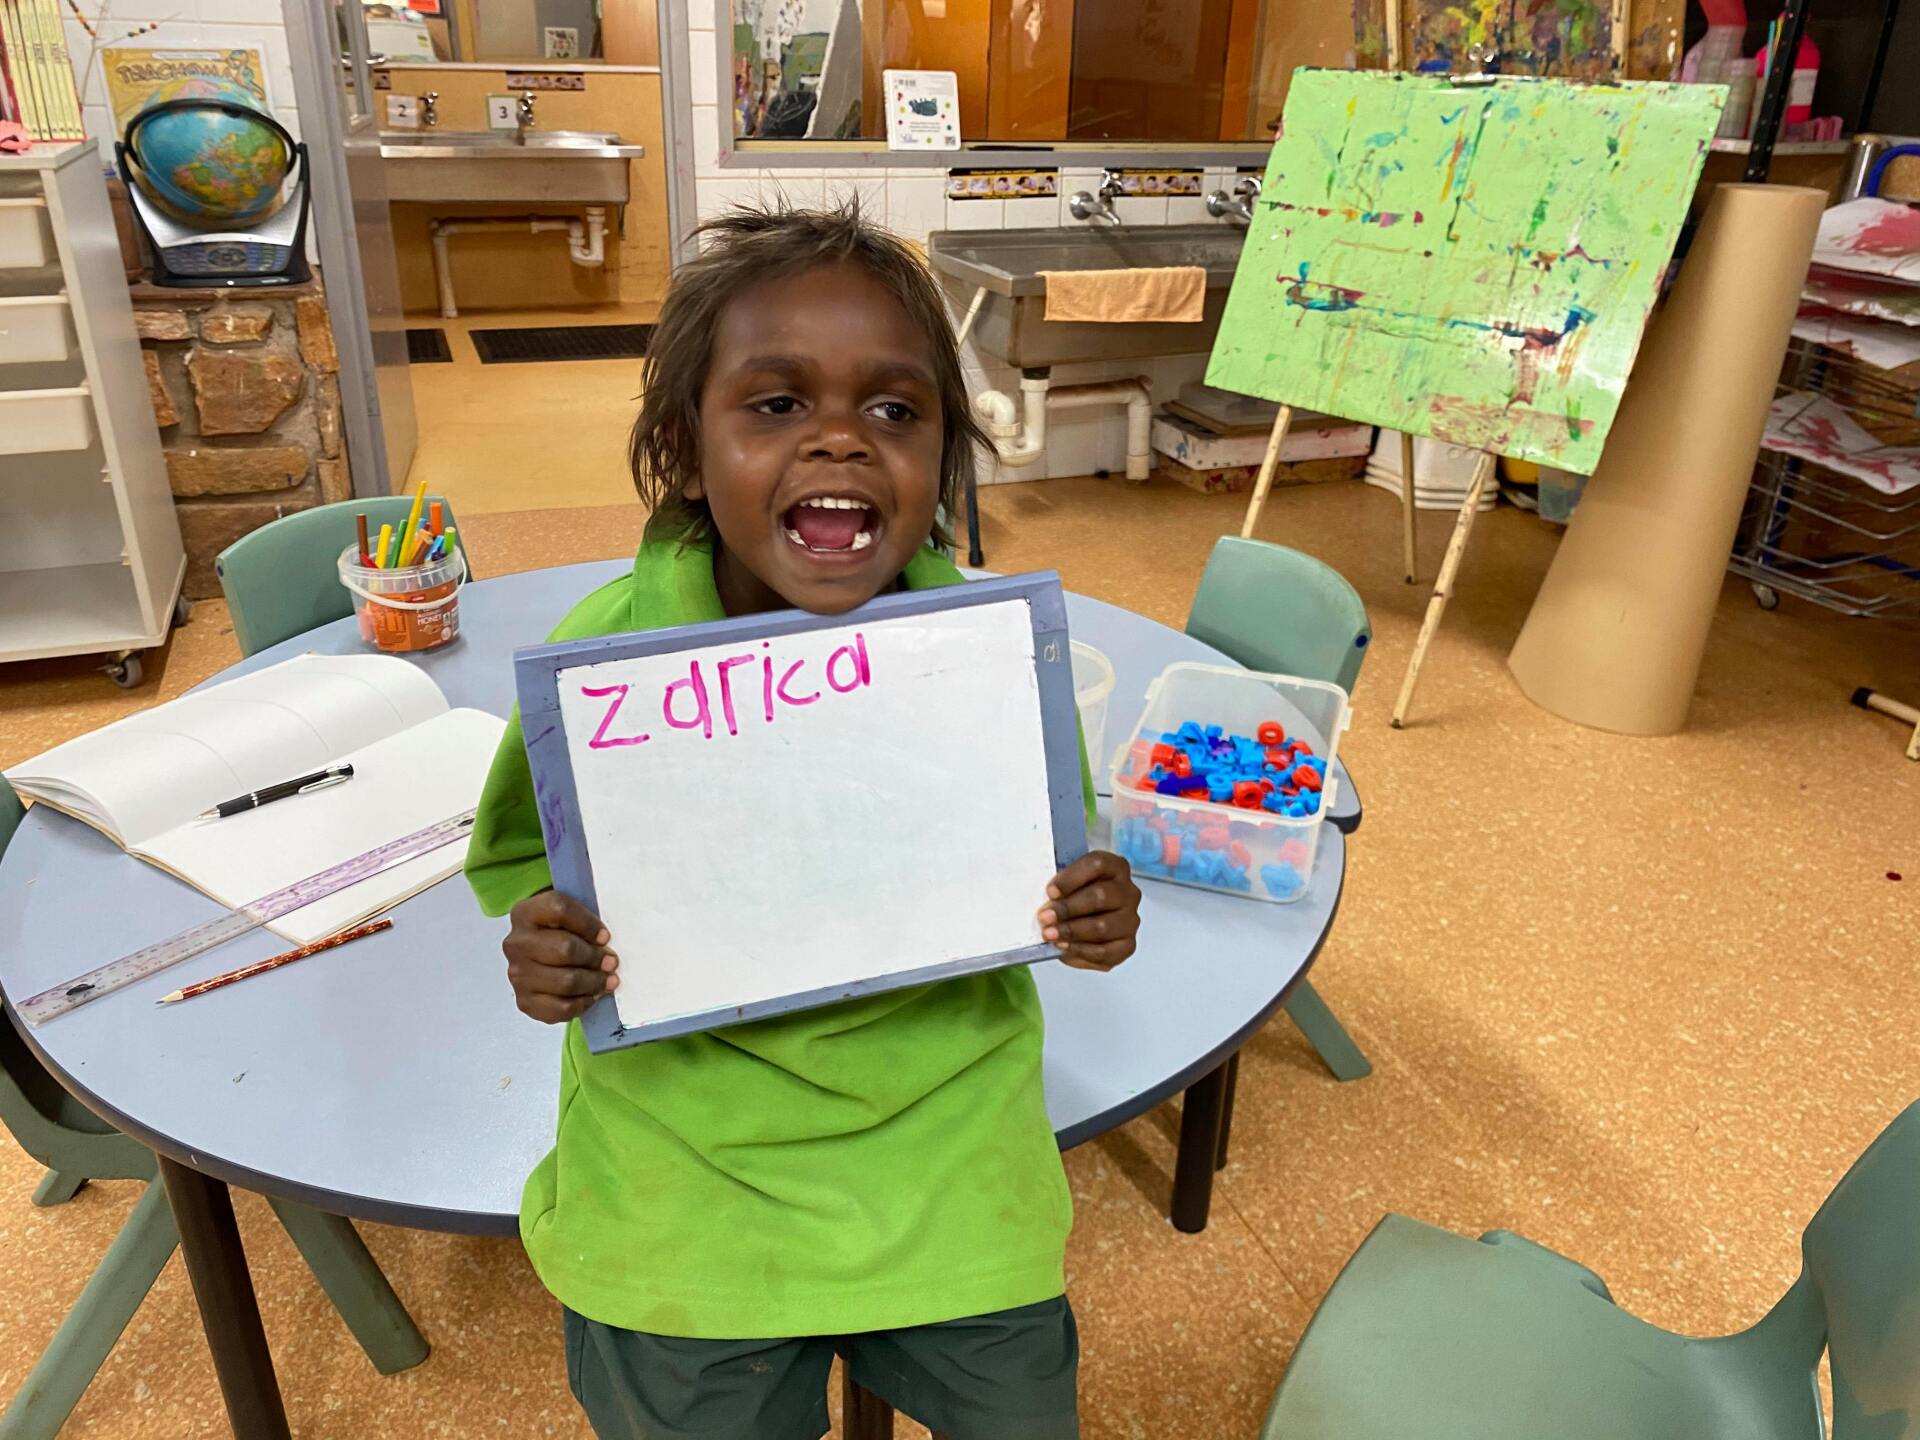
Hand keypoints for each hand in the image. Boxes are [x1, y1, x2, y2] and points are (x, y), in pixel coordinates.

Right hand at [503, 890, 618, 1023]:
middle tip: (611, 962)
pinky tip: (591, 996)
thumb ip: (585, 921)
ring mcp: (517, 974)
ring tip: (608, 980)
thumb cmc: (561, 931)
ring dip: (593, 982)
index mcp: (526, 913)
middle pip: (565, 949)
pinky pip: (560, 1008)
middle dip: (594, 957)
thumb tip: (605, 945)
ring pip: (565, 982)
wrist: (538, 952)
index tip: (605, 936)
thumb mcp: (569, 914)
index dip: (588, 924)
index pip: (560, 910)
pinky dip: (582, 1003)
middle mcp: (516, 943)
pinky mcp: (524, 1001)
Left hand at [1038, 851, 1140, 972]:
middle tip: (1045, 917)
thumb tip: (1047, 903)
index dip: (1072, 878)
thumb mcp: (1067, 884)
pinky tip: (1064, 947)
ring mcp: (1130, 920)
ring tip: (1050, 934)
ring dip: (1072, 931)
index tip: (1050, 891)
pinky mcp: (1127, 945)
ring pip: (1102, 926)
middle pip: (1101, 896)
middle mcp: (1128, 892)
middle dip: (1068, 908)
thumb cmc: (1075, 897)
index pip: (1098, 865)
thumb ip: (1060, 887)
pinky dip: (1081, 950)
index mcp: (1116, 868)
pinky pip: (1105, 951)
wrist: (1083, 922)